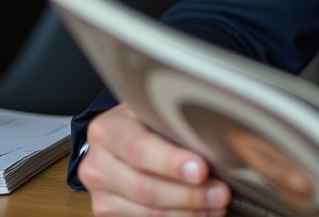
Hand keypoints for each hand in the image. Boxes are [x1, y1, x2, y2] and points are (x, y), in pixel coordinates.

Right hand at [78, 103, 230, 215]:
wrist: (119, 142)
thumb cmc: (144, 125)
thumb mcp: (154, 112)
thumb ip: (175, 123)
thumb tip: (216, 142)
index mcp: (108, 130)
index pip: (139, 149)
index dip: (171, 162)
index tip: (201, 170)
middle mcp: (98, 164)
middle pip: (144, 187)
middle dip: (188, 194)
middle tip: (220, 192)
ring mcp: (100, 194)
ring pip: (147, 212)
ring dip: (188, 212)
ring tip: (216, 204)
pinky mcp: (107, 214)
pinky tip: (200, 213)